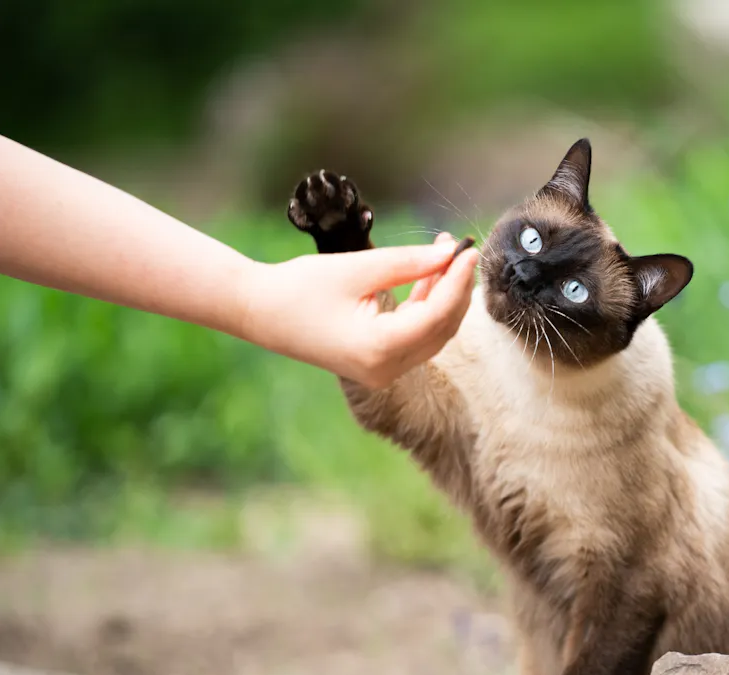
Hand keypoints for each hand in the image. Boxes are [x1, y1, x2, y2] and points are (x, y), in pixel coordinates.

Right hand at [242, 230, 478, 388]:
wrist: (260, 312)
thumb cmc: (301, 287)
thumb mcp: (358, 269)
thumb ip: (408, 263)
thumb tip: (450, 254)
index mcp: (379, 349)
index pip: (436, 315)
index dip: (458, 282)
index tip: (468, 250)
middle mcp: (386, 369)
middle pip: (441, 328)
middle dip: (455, 288)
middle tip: (460, 249)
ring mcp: (383, 371)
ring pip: (432, 334)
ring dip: (442, 296)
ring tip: (444, 254)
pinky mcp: (379, 365)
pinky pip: (415, 336)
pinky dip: (424, 308)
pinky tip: (428, 276)